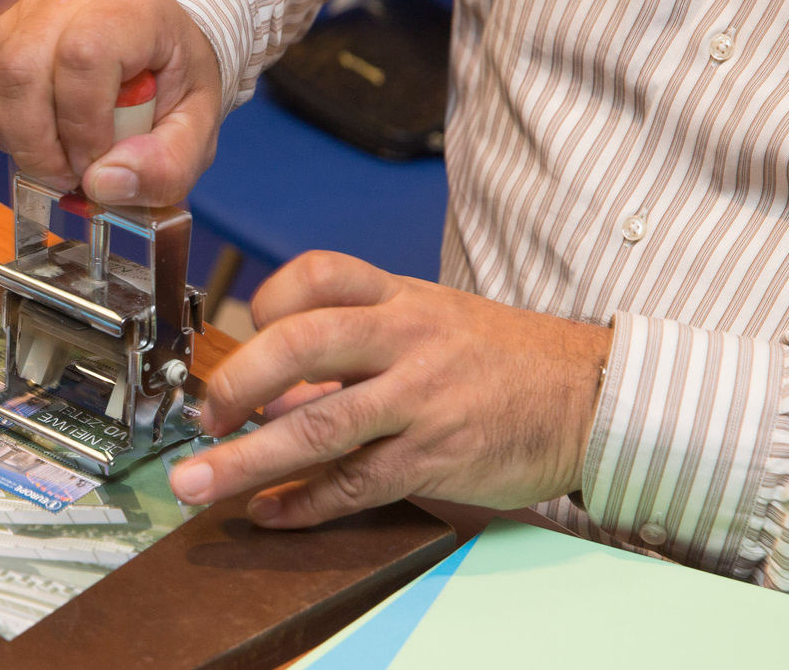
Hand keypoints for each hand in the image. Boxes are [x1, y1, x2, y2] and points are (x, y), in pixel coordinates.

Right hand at [0, 0, 222, 205]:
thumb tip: (103, 185)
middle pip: (24, 68)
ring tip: (61, 160)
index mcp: (130, 6)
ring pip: (1, 80)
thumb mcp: (198, 128)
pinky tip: (46, 138)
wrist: (159, 42)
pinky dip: (12, 130)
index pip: (83, 57)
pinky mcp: (4, 30)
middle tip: (71, 176)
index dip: (83, 126)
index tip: (97, 163)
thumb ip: (165, 165)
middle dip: (41, 145)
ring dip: (23, 141)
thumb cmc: (177, 76)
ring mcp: (29, 8)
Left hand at [171, 251, 612, 526]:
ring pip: (320, 426)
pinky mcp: (436, 457)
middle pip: (302, 344)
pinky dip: (305, 504)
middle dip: (237, 382)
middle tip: (203, 414)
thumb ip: (360, 339)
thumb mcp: (434, 320)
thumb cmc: (503, 357)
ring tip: (200, 481)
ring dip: (248, 460)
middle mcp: (406, 340)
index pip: (318, 275)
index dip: (268, 300)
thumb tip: (277, 381)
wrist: (589, 395)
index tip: (243, 332)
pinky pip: (356, 484)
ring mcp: (421, 400)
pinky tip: (271, 512)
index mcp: (401, 298)